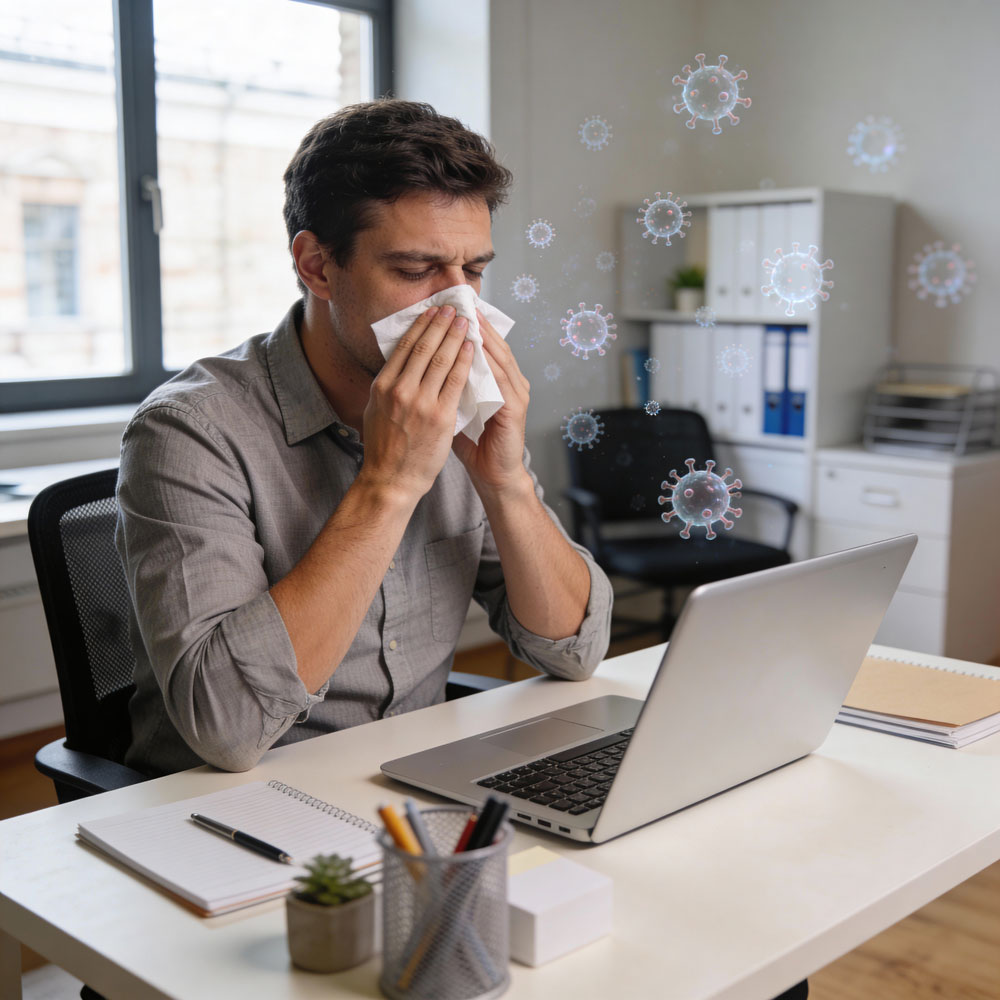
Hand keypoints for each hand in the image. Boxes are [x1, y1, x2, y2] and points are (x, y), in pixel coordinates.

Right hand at [359, 305, 474, 502]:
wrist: (392, 480)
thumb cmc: (385, 448)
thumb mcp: (376, 409)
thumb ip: (388, 386)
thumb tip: (398, 363)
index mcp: (382, 386)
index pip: (404, 347)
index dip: (421, 326)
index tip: (432, 312)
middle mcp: (399, 390)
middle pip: (424, 347)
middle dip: (440, 324)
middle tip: (453, 308)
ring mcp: (420, 403)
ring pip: (441, 360)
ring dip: (455, 336)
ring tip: (466, 321)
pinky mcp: (440, 417)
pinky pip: (456, 381)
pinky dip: (465, 361)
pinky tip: (472, 348)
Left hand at [451, 310, 530, 496]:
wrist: (492, 475)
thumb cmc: (473, 444)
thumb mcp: (456, 407)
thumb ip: (448, 385)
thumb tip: (421, 362)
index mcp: (497, 380)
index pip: (483, 344)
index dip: (467, 325)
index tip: (449, 305)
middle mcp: (511, 382)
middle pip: (494, 343)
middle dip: (476, 322)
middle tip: (458, 300)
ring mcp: (516, 393)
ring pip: (499, 356)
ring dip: (483, 336)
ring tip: (466, 317)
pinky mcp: (515, 408)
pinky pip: (500, 379)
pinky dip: (488, 363)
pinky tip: (474, 349)